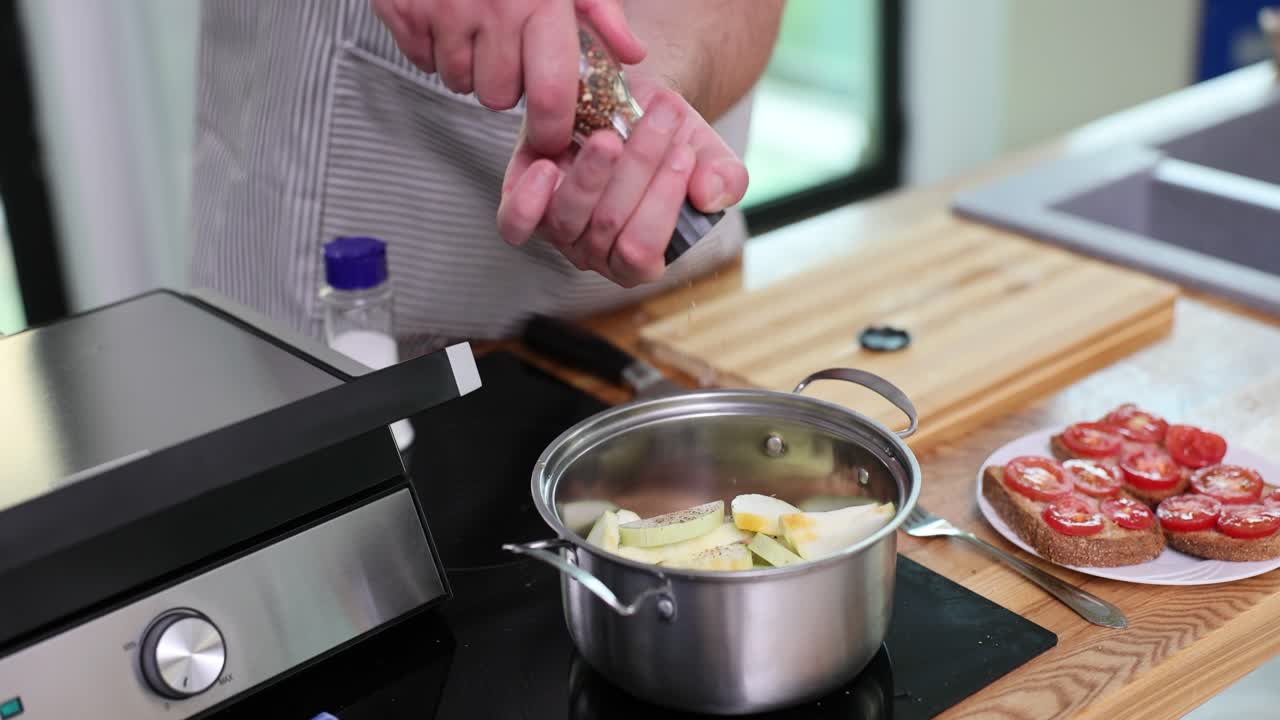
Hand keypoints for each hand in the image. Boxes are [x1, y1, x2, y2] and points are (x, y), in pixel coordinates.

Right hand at [371, 0, 644, 154]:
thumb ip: (601, 12)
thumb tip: (632, 54)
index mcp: (540, 4)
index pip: (549, 96)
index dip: (551, 130)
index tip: (551, 138)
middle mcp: (491, 11)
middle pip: (498, 98)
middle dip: (504, 85)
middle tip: (507, 50)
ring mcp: (442, 12)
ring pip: (459, 82)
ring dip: (468, 67)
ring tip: (475, 28)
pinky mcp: (402, 11)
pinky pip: (421, 61)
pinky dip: (433, 48)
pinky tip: (446, 18)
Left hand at [496, 74, 748, 287]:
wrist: (629, 104)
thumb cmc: (668, 139)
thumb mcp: (706, 152)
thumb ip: (723, 176)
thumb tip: (711, 195)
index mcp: (641, 258)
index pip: (642, 250)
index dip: (663, 202)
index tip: (684, 151)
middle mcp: (596, 253)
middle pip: (609, 227)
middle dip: (639, 169)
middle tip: (662, 119)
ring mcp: (559, 230)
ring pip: (568, 218)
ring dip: (592, 173)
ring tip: (613, 134)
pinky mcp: (524, 201)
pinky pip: (516, 221)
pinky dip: (529, 201)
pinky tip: (547, 167)